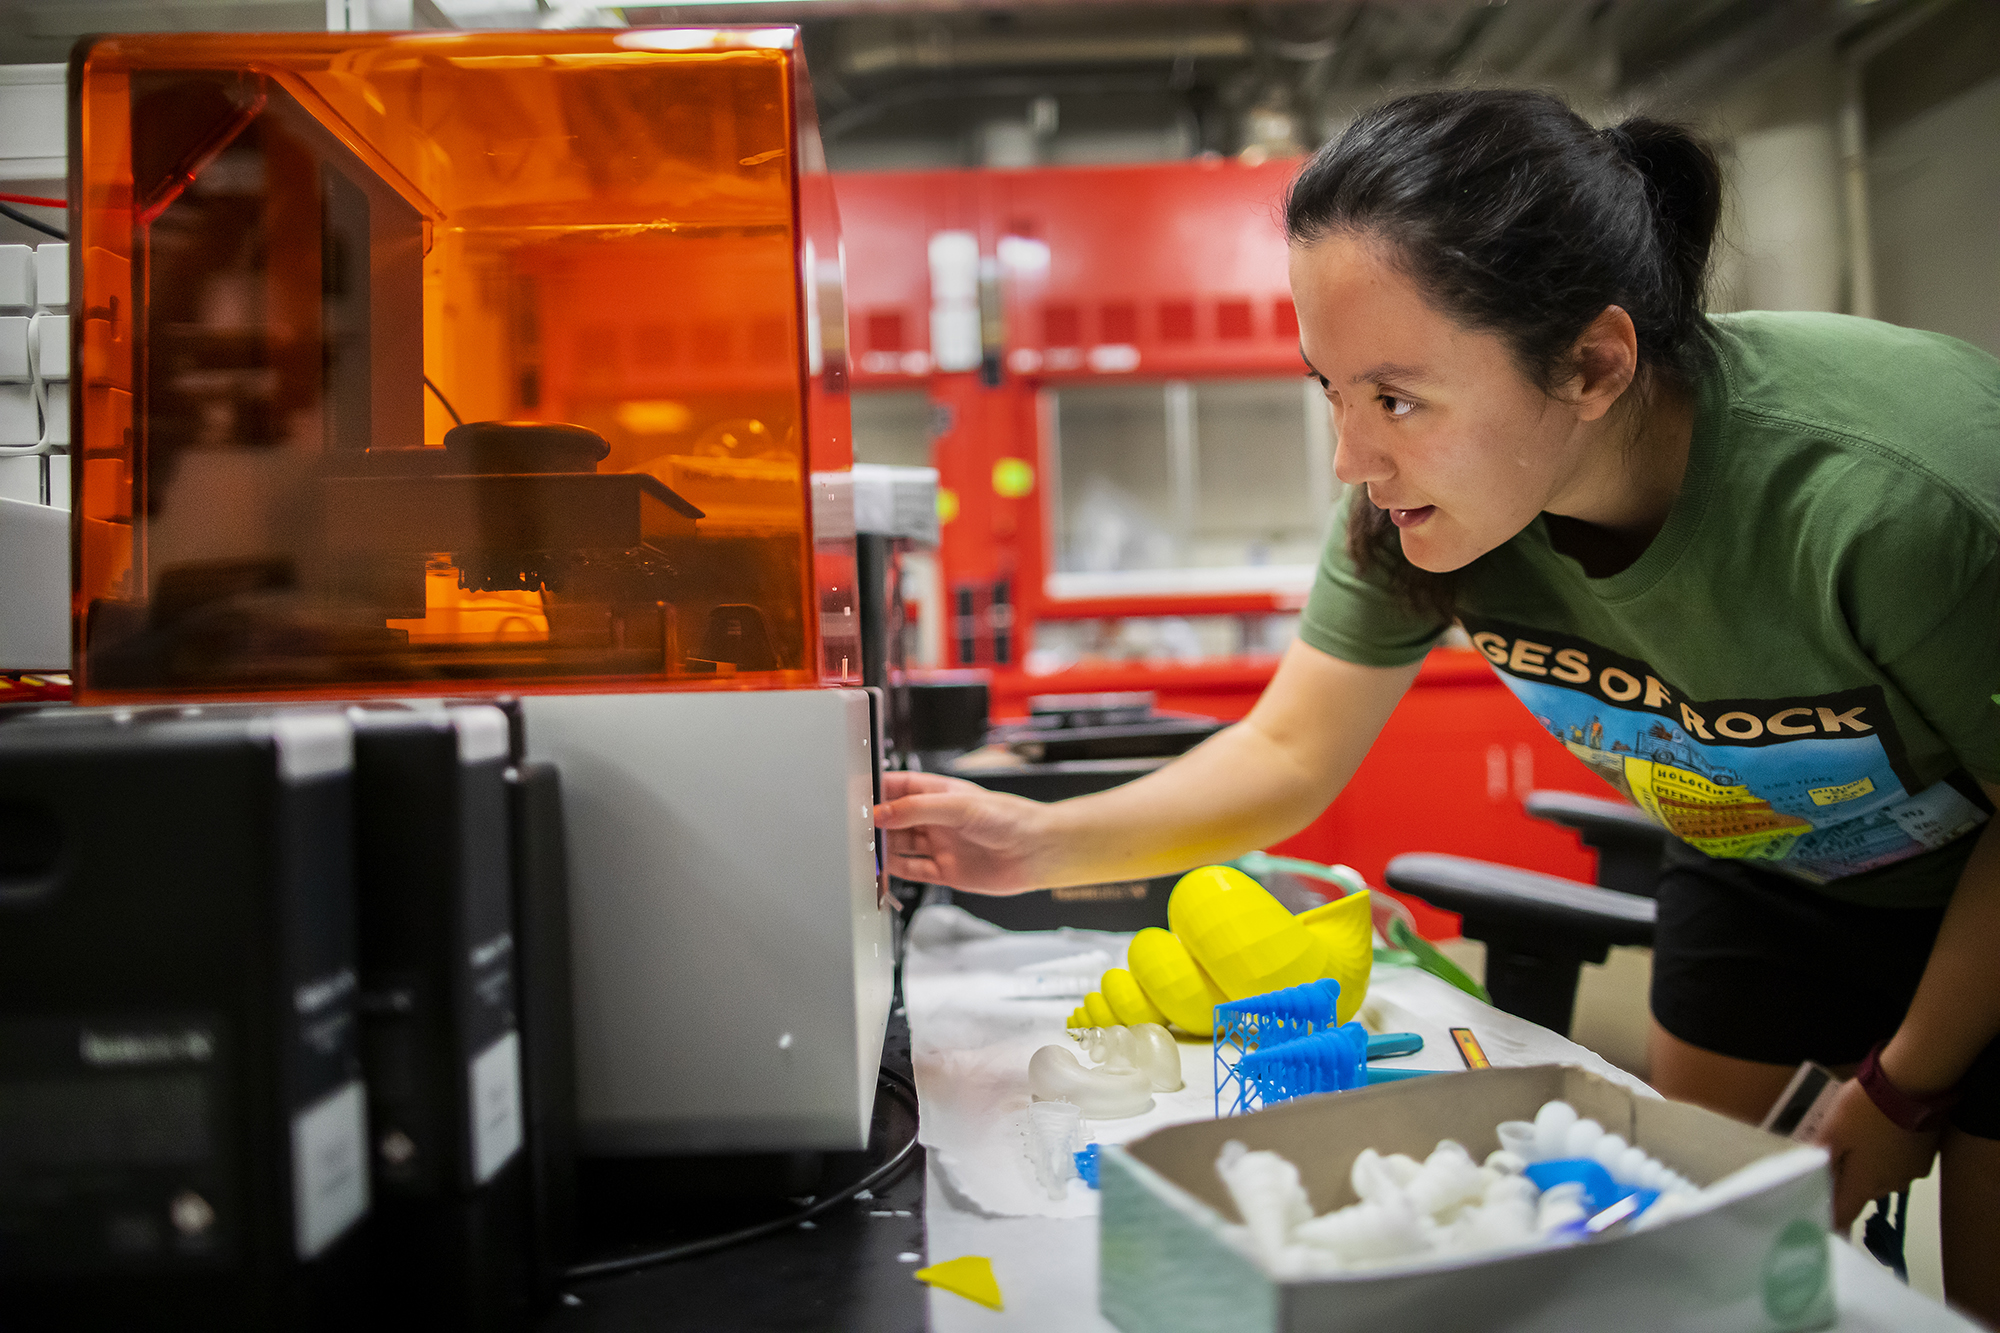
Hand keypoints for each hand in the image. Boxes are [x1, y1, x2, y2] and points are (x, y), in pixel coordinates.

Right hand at [873, 771, 1054, 892]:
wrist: (1037, 852)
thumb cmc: (1010, 818)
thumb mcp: (960, 806)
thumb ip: (919, 809)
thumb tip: (883, 813)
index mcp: (940, 793)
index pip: (899, 788)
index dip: (876, 792)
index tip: (855, 799)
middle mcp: (938, 819)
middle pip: (896, 819)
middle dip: (875, 823)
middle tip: (854, 829)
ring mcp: (941, 845)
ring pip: (901, 845)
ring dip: (883, 848)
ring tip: (864, 850)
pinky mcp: (946, 871)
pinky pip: (913, 870)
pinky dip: (896, 872)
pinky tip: (883, 870)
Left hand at [1812, 1076, 1940, 1228]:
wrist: (1911, 1087)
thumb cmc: (1864, 1110)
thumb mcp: (1832, 1130)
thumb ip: (1821, 1158)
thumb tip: (1810, 1181)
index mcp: (1865, 1184)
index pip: (1845, 1213)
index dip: (1830, 1218)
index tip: (1818, 1218)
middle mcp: (1889, 1186)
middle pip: (1861, 1193)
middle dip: (1846, 1182)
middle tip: (1832, 1163)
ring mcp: (1910, 1173)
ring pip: (1881, 1178)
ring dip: (1868, 1168)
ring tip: (1857, 1144)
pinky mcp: (1924, 1159)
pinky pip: (1898, 1166)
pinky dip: (1886, 1158)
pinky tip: (1879, 1137)